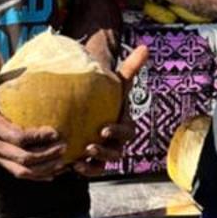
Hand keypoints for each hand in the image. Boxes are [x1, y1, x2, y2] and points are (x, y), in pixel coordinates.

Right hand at [0, 45, 67, 180]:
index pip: (15, 136)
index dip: (37, 137)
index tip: (56, 130)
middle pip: (22, 158)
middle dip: (46, 155)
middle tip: (66, 146)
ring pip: (22, 171)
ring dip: (45, 170)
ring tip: (65, 162)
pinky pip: (19, 173)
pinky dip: (38, 176)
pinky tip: (56, 172)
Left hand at [75, 44, 150, 177]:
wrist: (89, 105)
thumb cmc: (104, 95)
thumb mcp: (116, 82)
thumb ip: (131, 67)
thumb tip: (145, 47)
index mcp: (123, 125)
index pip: (126, 132)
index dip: (117, 132)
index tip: (103, 129)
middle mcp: (115, 142)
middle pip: (117, 152)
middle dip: (105, 151)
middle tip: (90, 145)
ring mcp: (103, 153)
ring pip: (103, 164)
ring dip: (94, 164)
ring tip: (80, 159)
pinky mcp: (90, 160)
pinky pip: (90, 170)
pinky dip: (84, 170)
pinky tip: (71, 166)